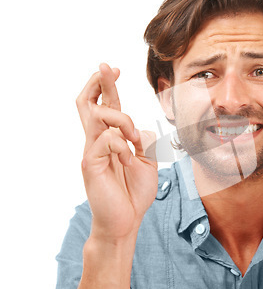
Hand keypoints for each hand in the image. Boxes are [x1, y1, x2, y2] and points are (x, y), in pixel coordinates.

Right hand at [76, 63, 157, 241]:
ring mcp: (92, 152)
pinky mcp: (90, 163)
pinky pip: (105, 139)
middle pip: (88, 103)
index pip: (106, 106)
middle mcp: (98, 141)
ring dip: (122, 120)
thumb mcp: (147, 162)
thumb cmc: (134, 193)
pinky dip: (122, 145)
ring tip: (135, 139)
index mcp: (112, 140)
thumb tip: (140, 128)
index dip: (108, 86)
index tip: (115, 69)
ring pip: (98, 116)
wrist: (126, 221)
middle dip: (98, 82)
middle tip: (106, 67)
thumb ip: (143, 142)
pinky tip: (129, 161)